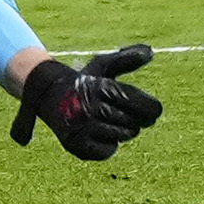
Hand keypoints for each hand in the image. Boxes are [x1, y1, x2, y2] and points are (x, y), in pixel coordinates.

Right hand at [9, 45, 162, 159]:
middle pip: (132, 122)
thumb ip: (127, 59)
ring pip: (121, 136)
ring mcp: (81, 128)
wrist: (48, 95)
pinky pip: (107, 151)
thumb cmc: (84, 81)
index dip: (151, 109)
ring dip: (124, 131)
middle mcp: (90, 107)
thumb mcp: (103, 65)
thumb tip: (151, 52)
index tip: (155, 111)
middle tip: (130, 116)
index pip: (136, 102)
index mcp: (100, 87)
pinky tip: (101, 134)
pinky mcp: (74, 144)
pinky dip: (109, 145)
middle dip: (137, 120)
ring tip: (114, 122)